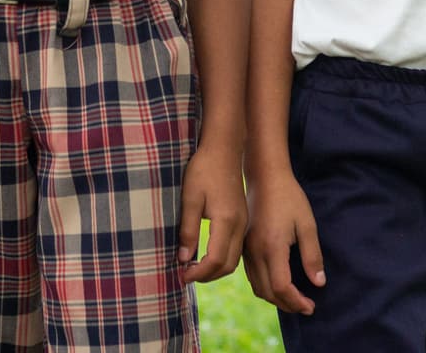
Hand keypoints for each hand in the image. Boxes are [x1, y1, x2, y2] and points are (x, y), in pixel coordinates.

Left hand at [177, 147, 245, 282]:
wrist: (223, 150)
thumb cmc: (203, 170)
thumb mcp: (190, 198)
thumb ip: (187, 230)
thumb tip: (183, 259)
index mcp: (226, 220)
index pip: (216, 259)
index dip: (199, 272)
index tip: (182, 275)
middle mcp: (239, 225)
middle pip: (228, 265)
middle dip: (207, 276)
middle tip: (186, 275)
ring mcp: (243, 223)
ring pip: (234, 260)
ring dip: (215, 270)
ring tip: (193, 267)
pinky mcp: (242, 220)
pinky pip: (236, 249)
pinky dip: (222, 259)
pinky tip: (206, 255)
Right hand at [243, 170, 325, 314]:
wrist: (265, 177)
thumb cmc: (289, 198)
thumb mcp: (307, 224)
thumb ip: (312, 255)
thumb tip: (318, 283)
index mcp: (272, 247)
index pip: (281, 287)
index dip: (296, 302)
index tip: (311, 306)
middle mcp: (255, 252)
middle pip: (268, 292)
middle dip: (288, 305)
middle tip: (306, 307)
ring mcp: (246, 250)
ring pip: (258, 287)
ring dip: (276, 299)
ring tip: (294, 300)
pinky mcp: (243, 247)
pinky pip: (252, 276)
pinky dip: (265, 288)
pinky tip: (279, 285)